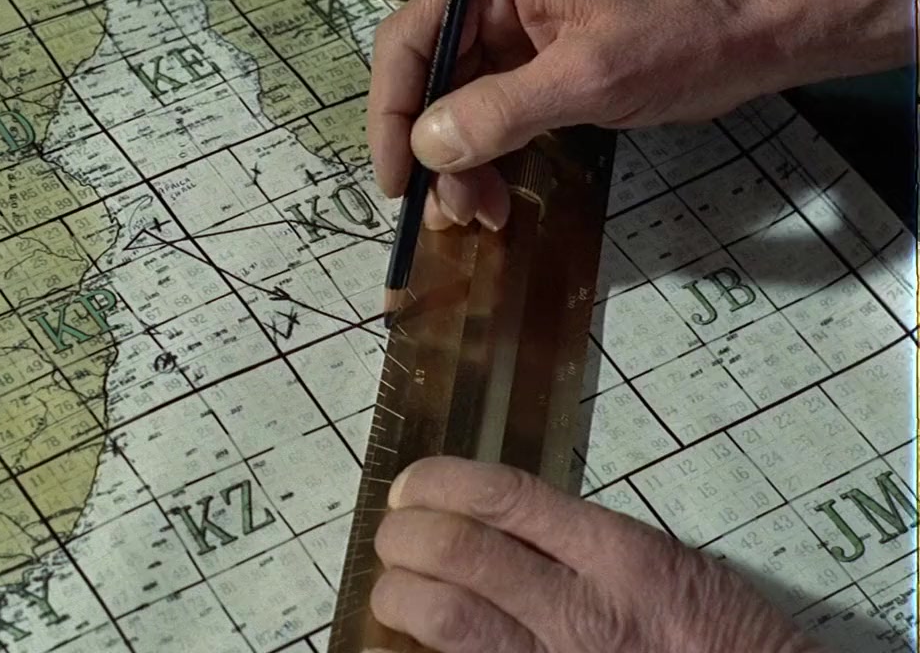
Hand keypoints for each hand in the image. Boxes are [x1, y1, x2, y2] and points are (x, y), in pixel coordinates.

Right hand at [367, 0, 783, 230]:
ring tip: (478, 216)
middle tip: (447, 213)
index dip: (392, 111)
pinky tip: (495, 198)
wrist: (756, 37)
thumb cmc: (680, 40)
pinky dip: (487, 159)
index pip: (410, 39)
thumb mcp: (590, 77)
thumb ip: (503, 110)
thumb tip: (428, 147)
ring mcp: (515, 33)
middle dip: (433, 150)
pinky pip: (490, 115)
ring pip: (456, 105)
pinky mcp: (537, 66)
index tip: (399, 178)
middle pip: (429, 78)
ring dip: (459, 165)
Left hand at [370, 457, 827, 652]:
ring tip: (395, 587)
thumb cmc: (722, 641)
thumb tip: (494, 519)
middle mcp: (586, 610)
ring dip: (400, 593)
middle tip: (395, 535)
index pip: (506, 496)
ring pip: (447, 617)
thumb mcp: (668, 568)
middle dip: (406, 535)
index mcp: (621, 556)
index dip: (439, 482)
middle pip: (461, 551)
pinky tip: (397, 645)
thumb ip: (586, 542)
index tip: (412, 485)